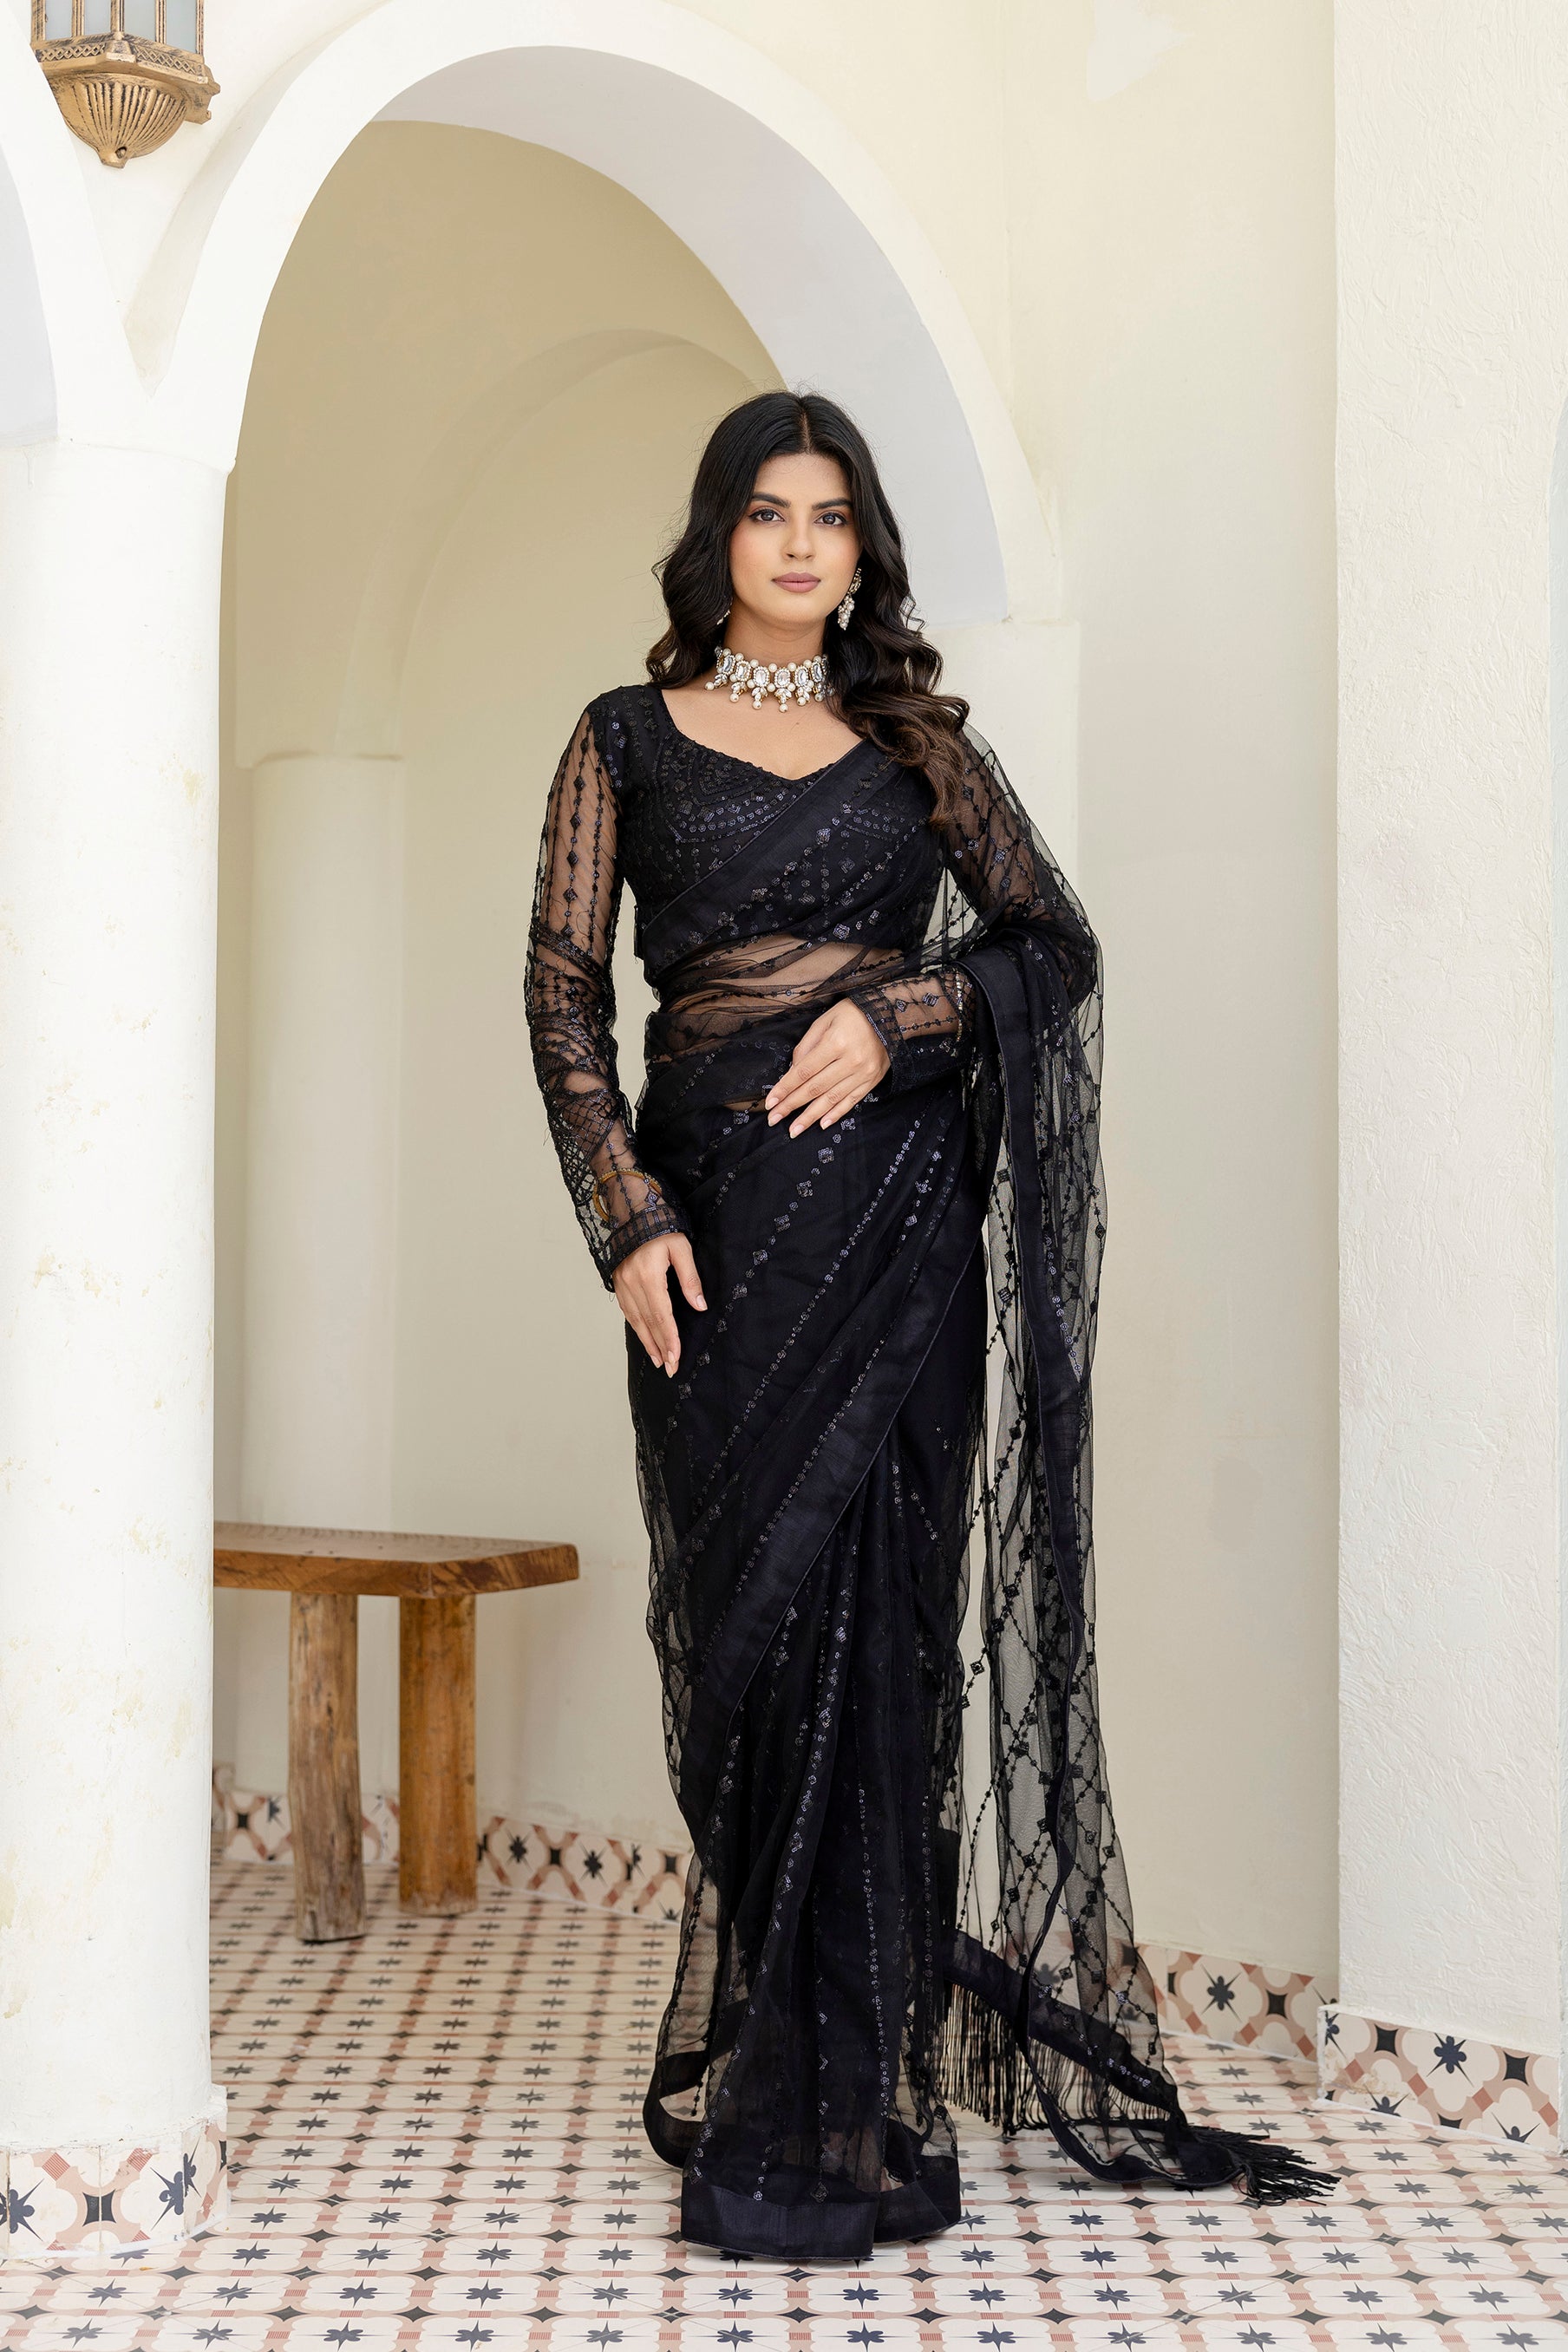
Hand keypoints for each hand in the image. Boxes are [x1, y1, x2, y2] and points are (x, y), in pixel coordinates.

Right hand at [613, 1231, 706, 1376]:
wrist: (633, 1210)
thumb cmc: (661, 1227)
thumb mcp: (681, 1248)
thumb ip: (690, 1278)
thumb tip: (700, 1306)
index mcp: (648, 1276)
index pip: (661, 1315)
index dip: (669, 1339)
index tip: (675, 1357)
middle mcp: (631, 1283)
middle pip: (647, 1323)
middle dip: (660, 1348)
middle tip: (669, 1368)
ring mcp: (622, 1284)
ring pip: (635, 1320)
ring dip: (647, 1342)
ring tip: (658, 1360)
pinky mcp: (618, 1282)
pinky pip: (628, 1311)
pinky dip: (637, 1328)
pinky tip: (645, 1338)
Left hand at [764, 999, 889, 1136]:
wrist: (888, 1014)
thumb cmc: (851, 1014)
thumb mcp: (824, 1021)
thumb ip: (806, 1047)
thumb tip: (792, 1073)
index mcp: (835, 1043)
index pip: (804, 1071)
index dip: (785, 1088)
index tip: (771, 1102)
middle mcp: (850, 1061)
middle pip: (815, 1088)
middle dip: (792, 1106)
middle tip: (774, 1119)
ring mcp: (863, 1073)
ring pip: (831, 1099)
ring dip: (810, 1117)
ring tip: (794, 1130)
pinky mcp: (872, 1080)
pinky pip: (852, 1101)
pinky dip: (836, 1114)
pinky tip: (822, 1124)